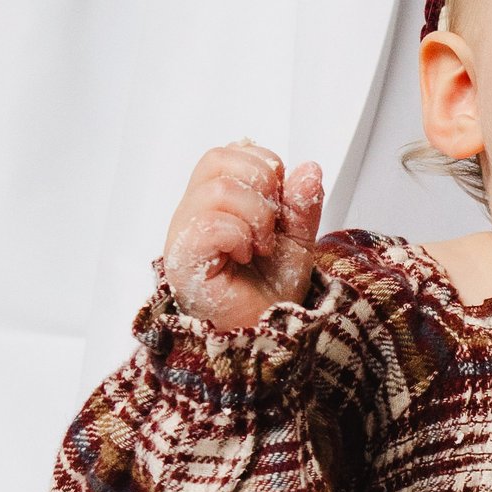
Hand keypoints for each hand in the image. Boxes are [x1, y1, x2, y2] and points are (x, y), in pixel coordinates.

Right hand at [162, 142, 323, 332]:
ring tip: (260, 246)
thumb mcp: (297, 240)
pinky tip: (244, 256)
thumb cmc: (267, 294)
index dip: (264, 167)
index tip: (278, 205)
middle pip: (218, 159)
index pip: (229, 153)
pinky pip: (210, 224)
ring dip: (255, 215)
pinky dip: (239, 236)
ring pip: (218, 188)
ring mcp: (184, 235)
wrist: (263, 339)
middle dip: (261, 184)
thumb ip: (302, 205)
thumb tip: (308, 169)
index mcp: (215, 202)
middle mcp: (193, 212)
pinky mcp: (183, 260)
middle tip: (271, 224)